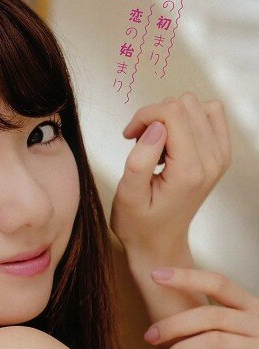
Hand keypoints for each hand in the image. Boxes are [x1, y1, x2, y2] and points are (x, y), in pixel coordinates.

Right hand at [110, 92, 231, 261]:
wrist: (159, 244)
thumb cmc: (139, 225)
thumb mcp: (128, 196)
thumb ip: (140, 160)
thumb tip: (156, 126)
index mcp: (189, 171)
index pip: (172, 112)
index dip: (145, 116)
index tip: (130, 136)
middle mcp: (212, 161)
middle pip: (185, 105)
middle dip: (156, 116)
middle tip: (140, 142)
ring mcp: (220, 157)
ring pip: (197, 106)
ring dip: (171, 117)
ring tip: (155, 143)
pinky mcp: (220, 154)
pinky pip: (210, 115)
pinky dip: (187, 120)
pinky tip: (171, 141)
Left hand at [143, 265, 258, 348]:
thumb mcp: (241, 335)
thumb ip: (216, 324)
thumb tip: (170, 319)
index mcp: (253, 308)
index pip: (219, 283)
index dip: (187, 277)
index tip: (155, 275)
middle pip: (210, 315)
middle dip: (174, 325)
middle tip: (149, 336)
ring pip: (215, 341)